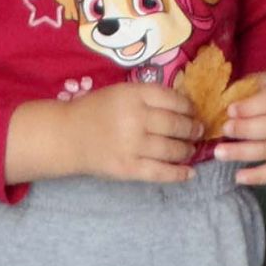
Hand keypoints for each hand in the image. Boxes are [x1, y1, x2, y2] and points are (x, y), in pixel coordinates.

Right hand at [16, 80, 201, 183]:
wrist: (67, 135)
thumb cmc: (96, 110)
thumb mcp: (121, 92)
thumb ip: (149, 96)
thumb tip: (185, 105)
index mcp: (134, 95)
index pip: (174, 100)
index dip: (189, 107)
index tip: (193, 112)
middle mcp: (135, 119)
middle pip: (177, 125)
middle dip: (193, 129)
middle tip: (198, 131)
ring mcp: (132, 145)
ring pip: (173, 149)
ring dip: (187, 150)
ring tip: (190, 149)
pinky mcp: (128, 168)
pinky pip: (160, 173)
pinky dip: (179, 174)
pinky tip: (189, 173)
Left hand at [219, 71, 265, 186]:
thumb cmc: (264, 95)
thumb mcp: (256, 84)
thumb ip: (240, 93)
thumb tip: (215, 106)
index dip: (252, 106)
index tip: (230, 110)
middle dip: (247, 129)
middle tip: (224, 130)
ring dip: (245, 152)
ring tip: (220, 153)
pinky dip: (259, 176)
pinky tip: (239, 176)